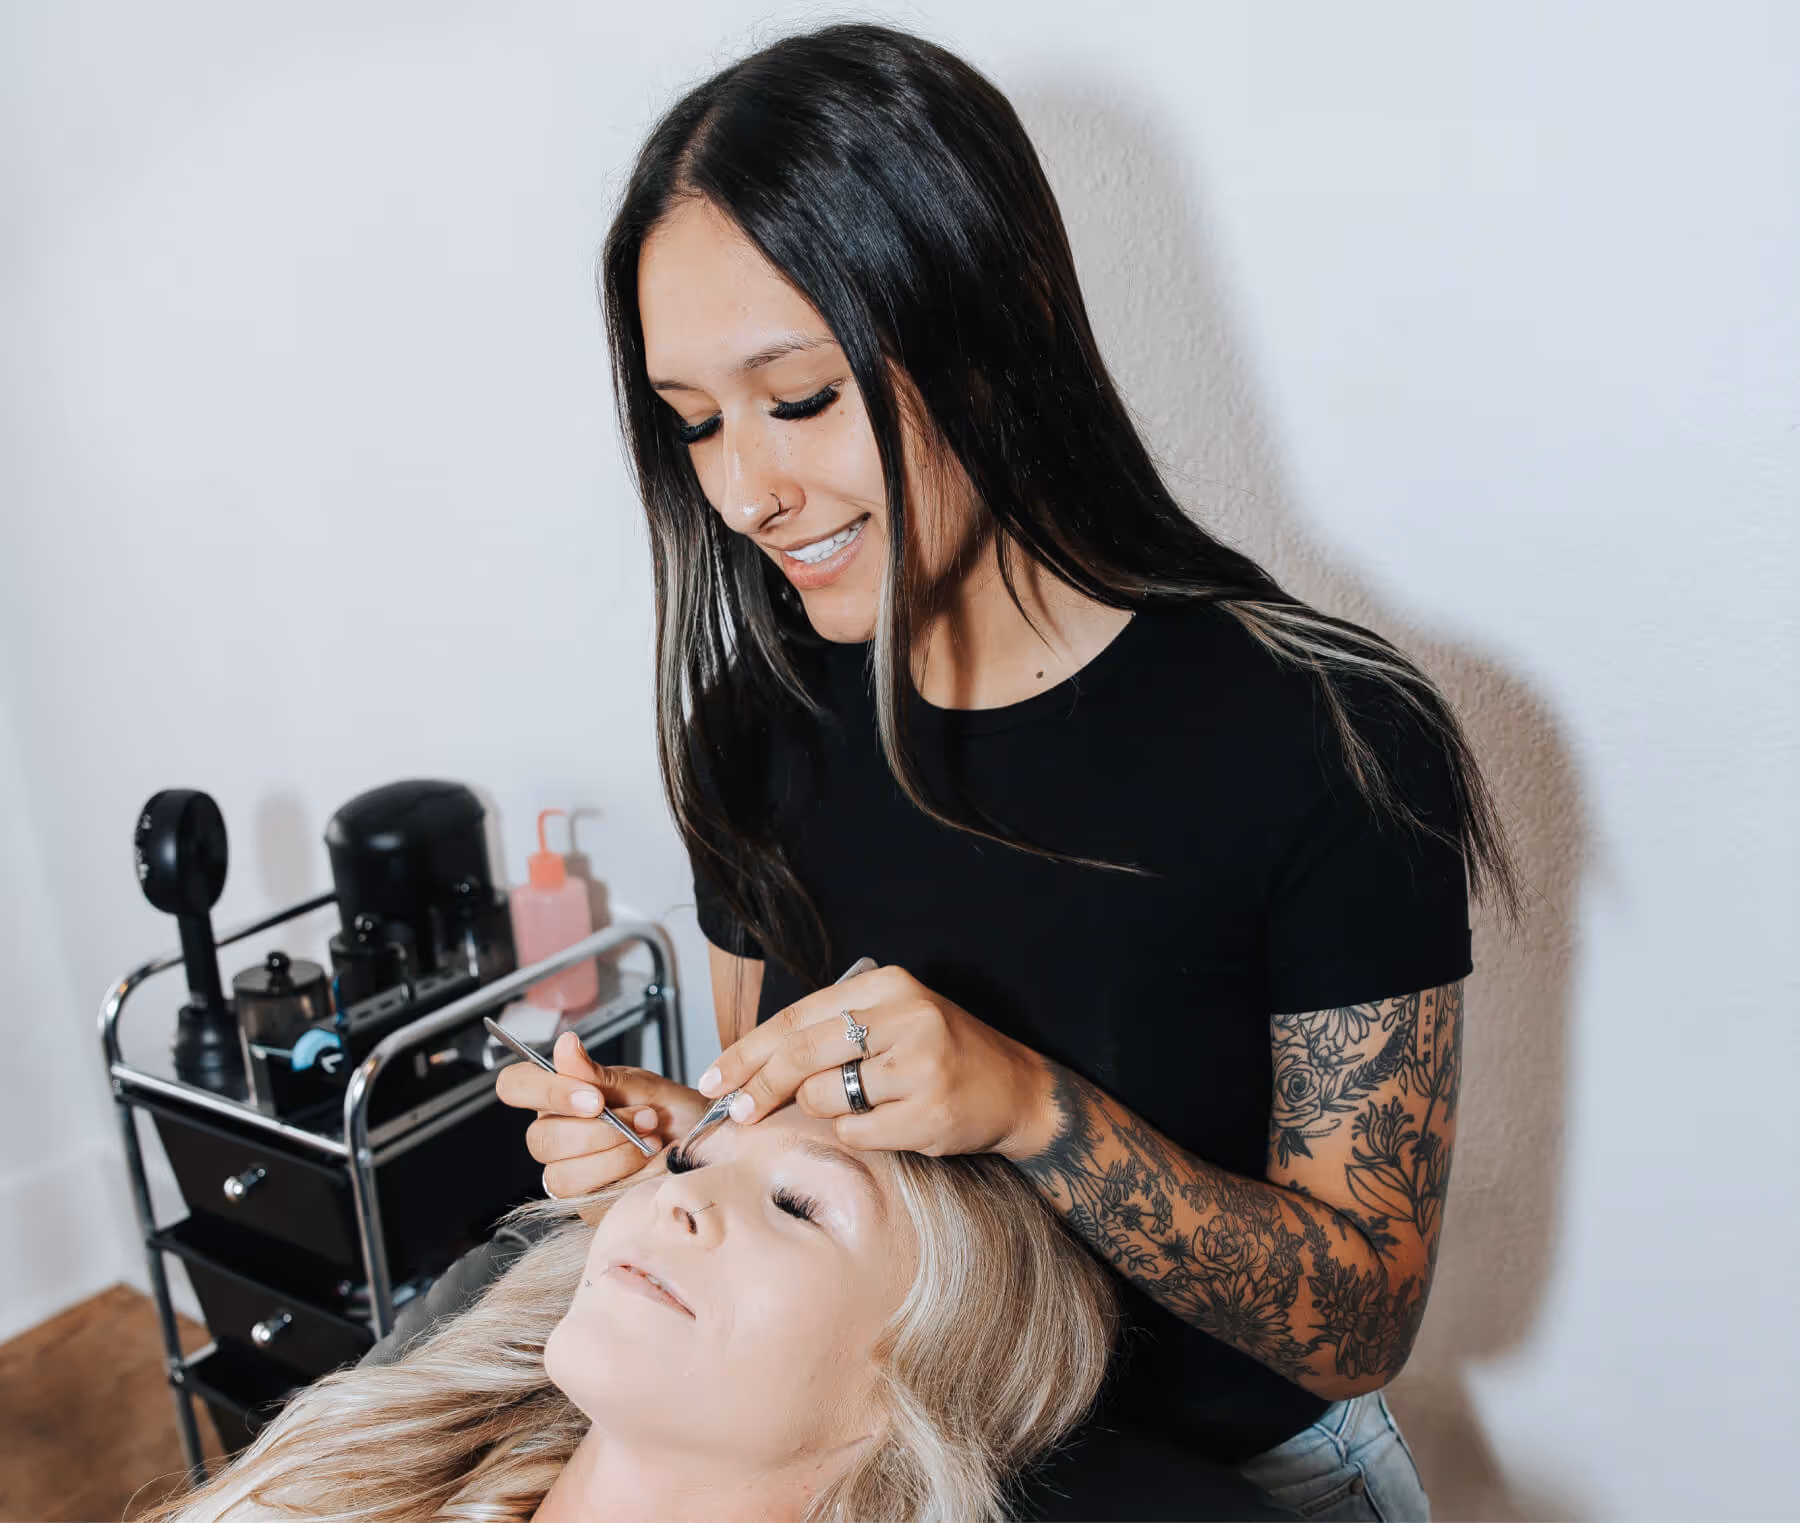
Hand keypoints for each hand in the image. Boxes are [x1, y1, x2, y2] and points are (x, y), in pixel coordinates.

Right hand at [496, 1031, 707, 1197]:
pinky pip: (588, 1198)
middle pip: (541, 1138)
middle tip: (647, 1118)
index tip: (593, 1097)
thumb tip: (565, 1045)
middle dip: (601, 1130)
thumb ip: (597, 1073)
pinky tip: (650, 1165)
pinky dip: (627, 1178)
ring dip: (615, 1156)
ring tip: (652, 1141)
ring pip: (562, 1174)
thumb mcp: (640, 1085)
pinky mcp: (586, 1205)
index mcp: (559, 1097)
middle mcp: (555, 1135)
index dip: (546, 1091)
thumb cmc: (671, 1112)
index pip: (515, 1086)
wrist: (706, 1148)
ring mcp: (567, 1173)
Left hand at [696, 965, 1054, 1159]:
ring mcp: (919, 1064)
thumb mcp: (891, 1023)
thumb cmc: (940, 1056)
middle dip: (757, 1086)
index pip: (796, 1017)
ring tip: (859, 1104)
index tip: (715, 1077)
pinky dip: (856, 1133)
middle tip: (735, 1111)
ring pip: (825, 1096)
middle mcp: (905, 1015)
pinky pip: (856, 1130)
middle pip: (801, 1052)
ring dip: (821, 1110)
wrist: (1016, 1089)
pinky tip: (887, 1122)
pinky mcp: (928, 1110)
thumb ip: (831, 1034)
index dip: (747, 1050)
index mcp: (888, 985)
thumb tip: (749, 1070)